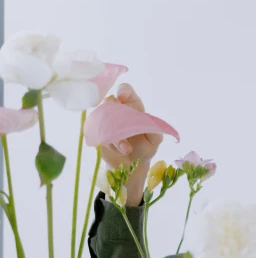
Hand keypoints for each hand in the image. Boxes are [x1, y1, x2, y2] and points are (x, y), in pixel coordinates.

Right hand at [100, 83, 163, 206]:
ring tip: (126, 149)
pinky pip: (98, 132)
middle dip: (115, 114)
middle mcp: (118, 110)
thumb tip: (148, 124)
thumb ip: (155, 130)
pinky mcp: (97, 131)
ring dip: (114, 135)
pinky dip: (109, 143)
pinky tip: (119, 151)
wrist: (132, 166)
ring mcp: (105, 120)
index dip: (123, 90)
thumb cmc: (145, 148)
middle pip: (110, 101)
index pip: (126, 91)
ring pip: (102, 118)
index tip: (122, 97)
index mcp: (134, 107)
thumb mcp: (155, 139)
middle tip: (122, 128)